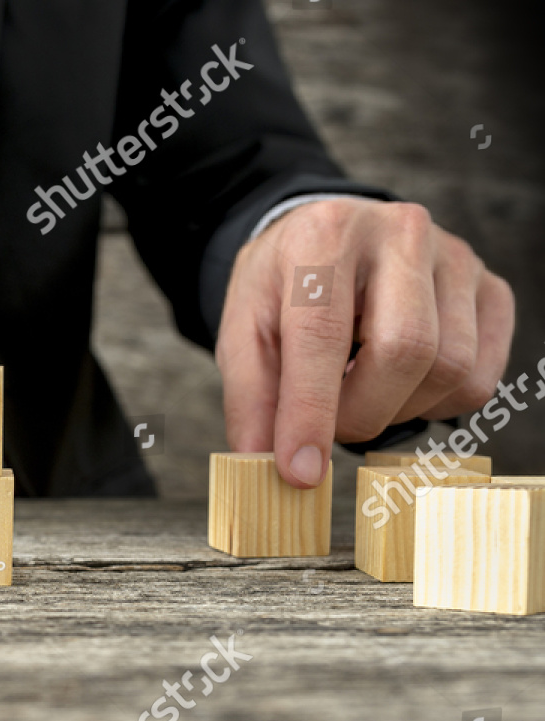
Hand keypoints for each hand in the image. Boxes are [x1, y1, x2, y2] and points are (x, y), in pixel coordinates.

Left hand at [217, 198, 514, 487]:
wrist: (328, 239)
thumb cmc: (284, 288)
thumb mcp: (244, 330)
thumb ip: (250, 396)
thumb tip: (263, 463)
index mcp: (325, 236)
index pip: (323, 336)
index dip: (311, 413)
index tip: (300, 472)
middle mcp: (401, 233)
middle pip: (404, 352)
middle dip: (361, 413)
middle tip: (330, 423)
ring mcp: (456, 258)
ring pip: (450, 369)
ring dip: (398, 410)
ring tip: (359, 392)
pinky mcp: (490, 289)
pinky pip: (478, 379)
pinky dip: (435, 404)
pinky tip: (399, 385)